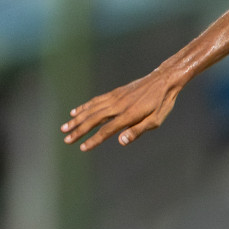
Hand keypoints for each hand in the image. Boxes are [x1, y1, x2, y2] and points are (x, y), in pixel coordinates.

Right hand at [62, 67, 182, 150]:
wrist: (163, 80)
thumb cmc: (162, 103)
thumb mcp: (156, 121)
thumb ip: (137, 131)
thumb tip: (121, 142)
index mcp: (128, 115)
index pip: (106, 131)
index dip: (93, 140)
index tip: (82, 148)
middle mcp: (118, 106)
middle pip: (93, 120)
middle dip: (78, 131)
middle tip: (66, 140)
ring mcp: (114, 98)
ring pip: (90, 110)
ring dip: (76, 119)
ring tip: (64, 127)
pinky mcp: (114, 93)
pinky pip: (95, 101)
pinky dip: (83, 107)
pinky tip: (75, 112)